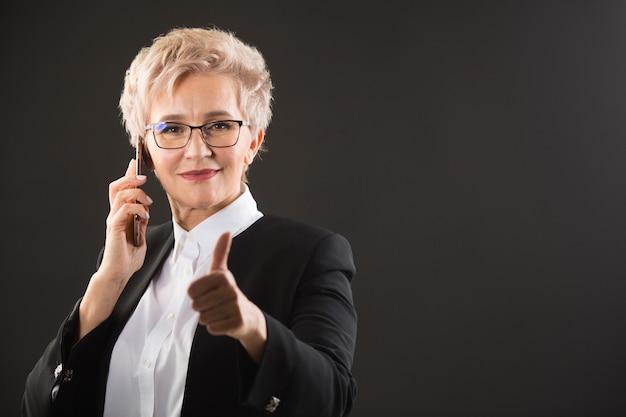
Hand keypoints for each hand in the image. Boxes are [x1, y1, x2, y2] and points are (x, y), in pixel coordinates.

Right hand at [78, 159, 151, 339]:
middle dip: (130, 177)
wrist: (119, 274)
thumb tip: (146, 209)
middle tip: (143, 177)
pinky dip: (137, 208)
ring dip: (136, 193)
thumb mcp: (141, 234)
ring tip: (148, 201)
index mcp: (120, 214)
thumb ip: (141, 220)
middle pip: (116, 186)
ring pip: (120, 194)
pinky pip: (124, 210)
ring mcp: (113, 220)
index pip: (121, 189)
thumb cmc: (128, 257)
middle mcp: (114, 214)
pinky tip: (145, 215)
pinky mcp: (114, 228)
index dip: (128, 174)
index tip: (136, 162)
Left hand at [188, 232, 266, 361]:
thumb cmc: (227, 292)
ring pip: (203, 317)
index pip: (191, 291)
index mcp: (222, 276)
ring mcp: (235, 306)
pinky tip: (224, 321)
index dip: (195, 295)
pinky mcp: (237, 322)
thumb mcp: (221, 272)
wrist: (247, 315)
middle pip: (196, 305)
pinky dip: (214, 327)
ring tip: (219, 312)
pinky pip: (211, 328)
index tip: (207, 293)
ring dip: (208, 317)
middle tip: (214, 305)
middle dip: (201, 308)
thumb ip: (220, 252)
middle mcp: (230, 290)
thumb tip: (226, 232)